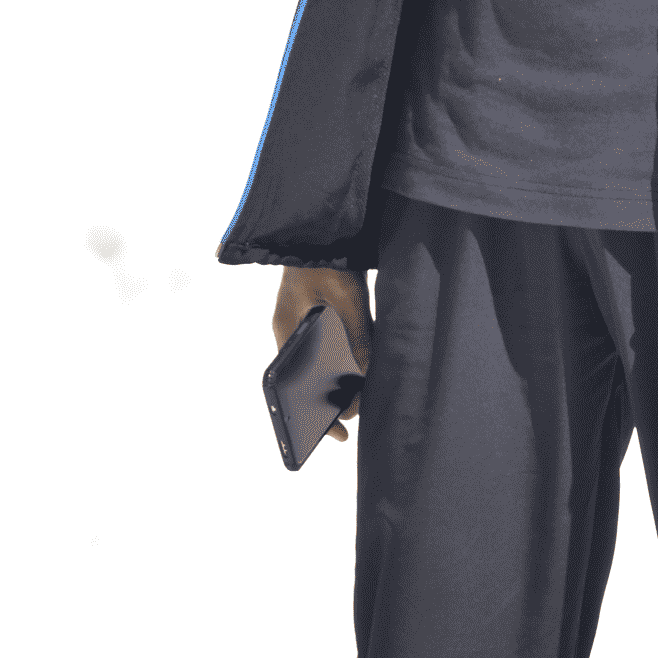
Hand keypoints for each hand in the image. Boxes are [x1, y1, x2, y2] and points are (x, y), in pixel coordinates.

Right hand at [271, 265, 373, 442]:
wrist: (324, 226)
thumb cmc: (326, 258)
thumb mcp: (346, 298)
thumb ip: (358, 334)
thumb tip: (369, 372)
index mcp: (288, 330)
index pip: (292, 383)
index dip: (313, 410)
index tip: (335, 431)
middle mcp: (294, 330)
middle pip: (309, 375)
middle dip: (332, 397)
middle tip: (357, 413)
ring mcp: (308, 320)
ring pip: (323, 360)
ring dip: (341, 377)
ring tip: (364, 395)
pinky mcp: (324, 311)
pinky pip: (334, 342)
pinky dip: (347, 357)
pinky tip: (366, 367)